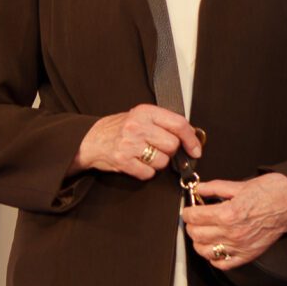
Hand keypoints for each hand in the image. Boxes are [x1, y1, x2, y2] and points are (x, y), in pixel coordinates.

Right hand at [77, 104, 201, 178]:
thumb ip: (164, 123)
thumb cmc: (119, 128)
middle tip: (157, 148)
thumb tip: (192, 136)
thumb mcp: (141, 116)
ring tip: (145, 155)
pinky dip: (146, 172)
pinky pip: (148, 173)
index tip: (196, 149)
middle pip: (172, 145)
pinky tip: (137, 163)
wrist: (90, 139)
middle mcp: (138, 126)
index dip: (191, 139)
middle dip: (169, 151)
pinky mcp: (122, 161)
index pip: (179, 124)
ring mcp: (129, 144)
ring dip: (158, 163)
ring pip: (162, 161)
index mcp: (145, 112)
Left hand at [181, 172, 286, 270]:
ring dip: (199, 242)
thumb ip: (216, 188)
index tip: (190, 210)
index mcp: (228, 214)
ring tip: (203, 233)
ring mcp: (239, 246)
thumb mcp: (241, 185)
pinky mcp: (248, 254)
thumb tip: (200, 189)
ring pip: (205, 251)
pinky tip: (215, 247)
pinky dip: (214, 258)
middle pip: (196, 234)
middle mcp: (232, 233)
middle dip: (191, 225)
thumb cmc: (273, 192)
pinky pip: (222, 264)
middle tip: (196, 218)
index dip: (188, 212)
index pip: (194, 217)